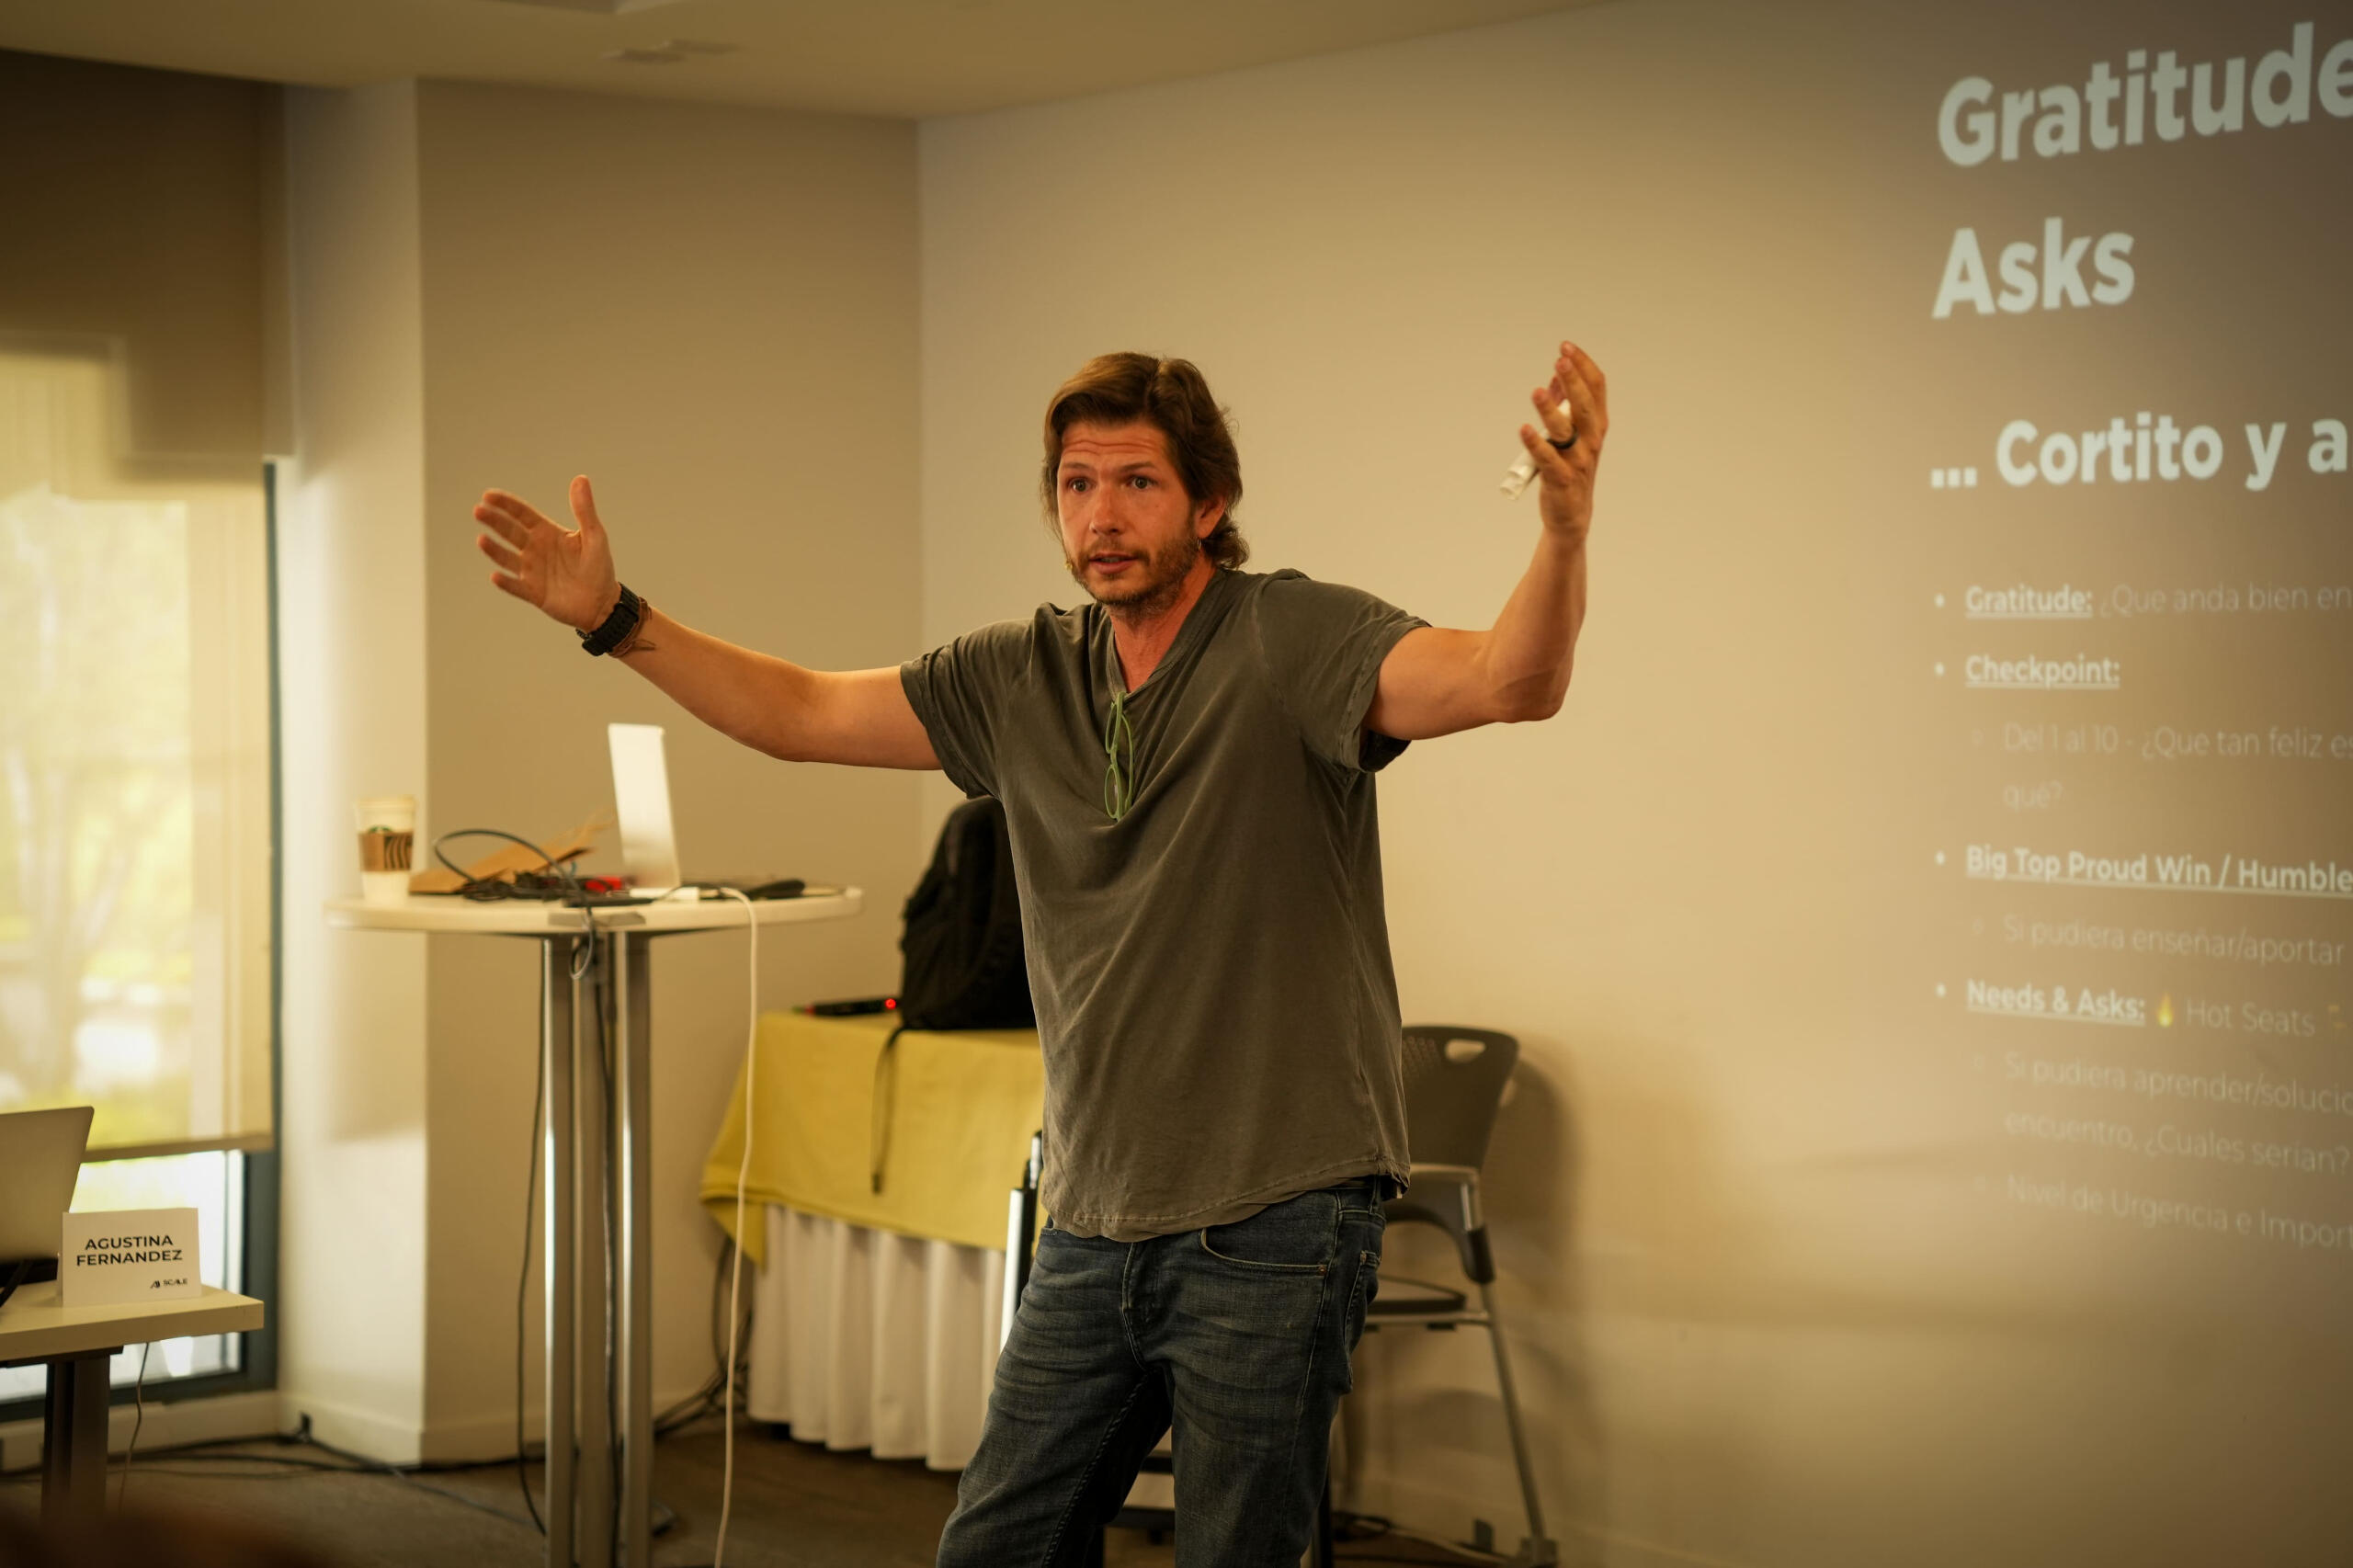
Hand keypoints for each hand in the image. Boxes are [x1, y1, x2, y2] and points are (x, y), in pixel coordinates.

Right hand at [474, 476, 621, 632]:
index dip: (506, 504)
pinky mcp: (533, 593)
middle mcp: (535, 550)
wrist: (602, 603)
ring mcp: (532, 572)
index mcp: (547, 533)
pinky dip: (506, 582)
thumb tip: (581, 478)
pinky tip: (496, 576)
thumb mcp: (594, 536)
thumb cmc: (598, 567)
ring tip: (482, 540)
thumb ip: (584, 509)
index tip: (488, 495)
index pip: (522, 514)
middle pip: (510, 532)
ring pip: (508, 558)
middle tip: (478, 510)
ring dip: (494, 550)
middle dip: (494, 521)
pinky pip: (516, 587)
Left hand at [1517, 341, 1607, 545]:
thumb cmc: (1570, 468)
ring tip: (1537, 391)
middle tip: (1560, 358)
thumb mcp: (1573, 434)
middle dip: (1573, 380)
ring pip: (1565, 430)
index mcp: (1597, 425)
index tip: (1566, 346)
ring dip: (1550, 409)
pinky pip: (1548, 459)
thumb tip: (1556, 373)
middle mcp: (1592, 440)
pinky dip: (1536, 444)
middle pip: (1584, 404)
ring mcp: (1578, 460)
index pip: (1597, 388)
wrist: (1571, 514)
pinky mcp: (1561, 479)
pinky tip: (1524, 429)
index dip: (1583, 365)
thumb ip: (1565, 404)